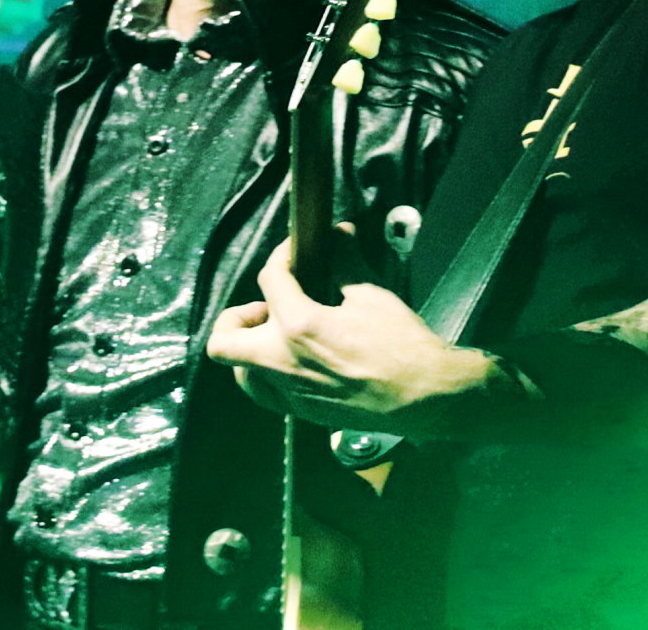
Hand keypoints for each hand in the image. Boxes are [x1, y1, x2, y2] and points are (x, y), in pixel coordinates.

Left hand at [206, 236, 497, 437]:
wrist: (424, 396)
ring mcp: (289, 391)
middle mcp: (283, 361)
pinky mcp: (301, 412)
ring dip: (250, 350)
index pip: (270, 279)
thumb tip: (340, 233)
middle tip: (265, 309)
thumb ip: (346, 262)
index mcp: (298, 325)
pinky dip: (269, 374)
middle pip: (223, 340)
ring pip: (240, 372)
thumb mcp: (371, 295)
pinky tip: (295, 361)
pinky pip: (268, 392)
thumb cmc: (401, 344)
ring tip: (278, 337)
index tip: (294, 253)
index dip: (281, 257)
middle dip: (235, 318)